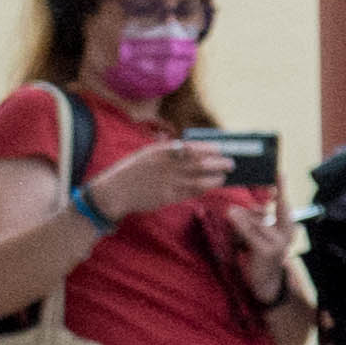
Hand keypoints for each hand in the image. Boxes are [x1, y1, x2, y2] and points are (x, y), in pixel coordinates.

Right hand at [86, 131, 235, 221]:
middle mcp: (168, 165)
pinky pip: (192, 192)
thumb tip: (195, 149)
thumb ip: (170, 150)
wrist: (114, 191)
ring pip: (200, 179)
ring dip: (216, 178)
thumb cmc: (134, 170)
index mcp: (162, 150)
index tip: (221, 148)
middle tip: (231, 163)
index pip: (193, 147)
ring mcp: (168, 182)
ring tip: (223, 177)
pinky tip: (211, 186)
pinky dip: (204, 188)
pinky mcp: (168, 197)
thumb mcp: (148, 153)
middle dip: (220, 163)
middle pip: (202, 163)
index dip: (210, 148)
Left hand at [222, 192, 302, 308]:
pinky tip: (233, 223)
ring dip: (240, 224)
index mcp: (289, 226)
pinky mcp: (266, 251)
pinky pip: (249, 232)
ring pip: (253, 222)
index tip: (279, 170)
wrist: (266, 284)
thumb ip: (254, 220)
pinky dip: (239, 227)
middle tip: (236, 213)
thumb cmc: (261, 256)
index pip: (284, 204)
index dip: (282, 187)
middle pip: (264, 211)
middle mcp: (288, 233)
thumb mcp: (260, 235)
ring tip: (235, 231)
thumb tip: (237, 209)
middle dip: (247, 213)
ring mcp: (278, 242)